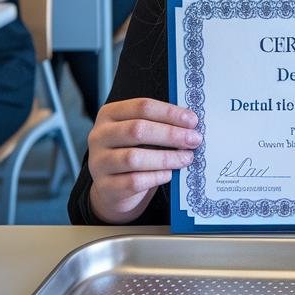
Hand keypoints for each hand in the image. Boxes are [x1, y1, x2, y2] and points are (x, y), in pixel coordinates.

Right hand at [86, 98, 200, 223]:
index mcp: (109, 114)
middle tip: (194, 140)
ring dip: (166, 158)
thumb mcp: (140, 134)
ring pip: (134, 158)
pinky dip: (156, 177)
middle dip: (171, 134)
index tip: (192, 120)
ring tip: (186, 158)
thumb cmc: (133, 153)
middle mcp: (100, 136)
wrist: (113, 188)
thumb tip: (191, 123)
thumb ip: (159, 125)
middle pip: (137, 130)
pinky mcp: (105, 186)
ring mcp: (99, 162)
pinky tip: (169, 174)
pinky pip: (134, 181)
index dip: (169, 112)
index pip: (141, 107)